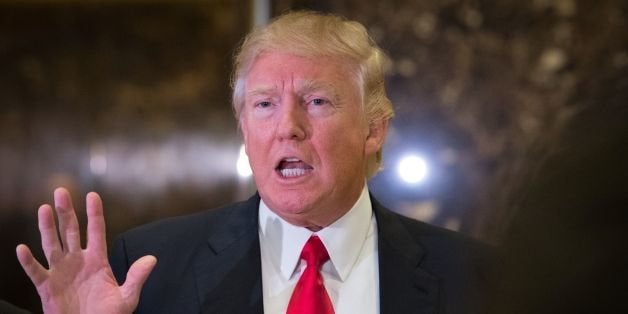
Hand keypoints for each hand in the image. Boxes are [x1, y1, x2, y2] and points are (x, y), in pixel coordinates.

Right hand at [16, 188, 156, 313]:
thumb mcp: (127, 297)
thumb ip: (136, 277)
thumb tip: (151, 259)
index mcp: (97, 260)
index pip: (96, 231)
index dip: (94, 213)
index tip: (92, 195)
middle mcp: (77, 261)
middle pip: (70, 231)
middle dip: (66, 211)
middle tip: (61, 191)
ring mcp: (61, 272)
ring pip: (52, 245)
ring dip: (47, 227)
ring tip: (44, 208)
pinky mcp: (47, 287)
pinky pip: (36, 272)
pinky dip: (28, 262)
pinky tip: (22, 248)